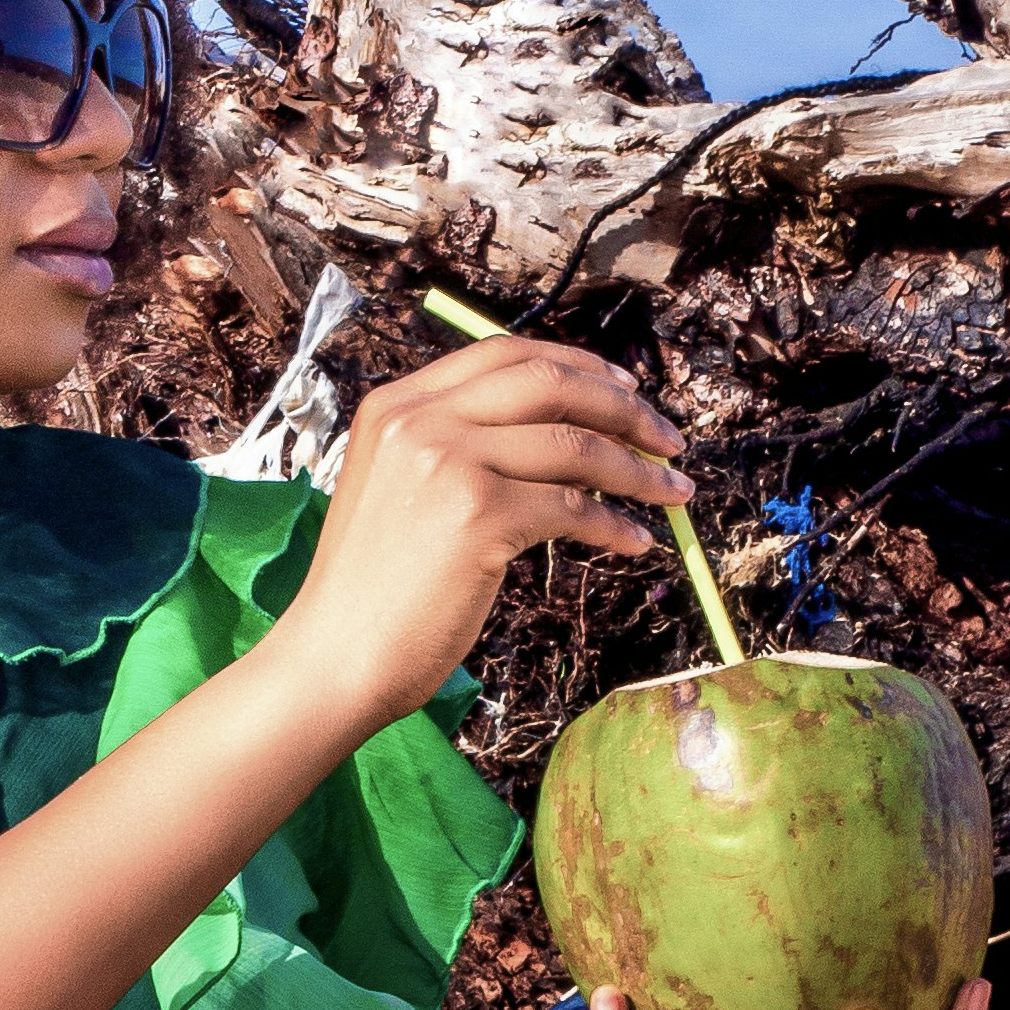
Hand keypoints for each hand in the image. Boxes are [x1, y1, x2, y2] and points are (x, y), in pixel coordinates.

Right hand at [275, 333, 691, 734]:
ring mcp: (448, 461)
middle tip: (669, 438)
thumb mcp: (399, 488)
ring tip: (674, 492)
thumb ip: (454, 446)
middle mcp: (420, 420)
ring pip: (573, 444)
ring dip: (637, 469)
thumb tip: (560, 433)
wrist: (335, 655)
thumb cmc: (373, 589)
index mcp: (398, 404)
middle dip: (624, 407)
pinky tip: (635, 541)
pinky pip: (573, 507)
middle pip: (549, 382)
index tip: (626, 390)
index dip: (578, 365)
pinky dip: (615, 525)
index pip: (505, 354)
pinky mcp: (478, 514)